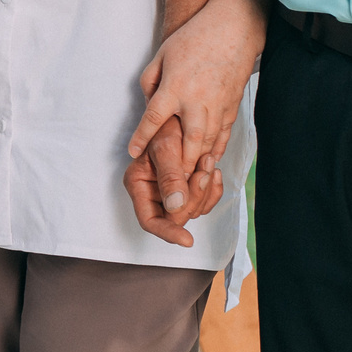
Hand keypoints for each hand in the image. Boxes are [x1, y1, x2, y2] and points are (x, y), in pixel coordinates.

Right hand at [124, 120, 223, 246]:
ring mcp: (171, 193)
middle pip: (176, 216)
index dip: (167, 232)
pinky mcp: (187, 188)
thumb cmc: (165, 124)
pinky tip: (213, 171)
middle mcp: (153, 193)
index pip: (150, 221)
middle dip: (194, 196)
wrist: (179, 112)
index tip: (187, 240)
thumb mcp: (166, 147)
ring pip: (193, 209)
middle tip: (205, 170)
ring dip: (205, 188)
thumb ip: (170, 177)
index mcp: (138, 185)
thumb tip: (175, 207)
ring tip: (208, 162)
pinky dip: (213, 189)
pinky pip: (204, 201)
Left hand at [127, 0, 264, 215]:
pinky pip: (223, 136)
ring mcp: (218, 106)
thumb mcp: (161, 55)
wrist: (233, 28)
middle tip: (171, 186)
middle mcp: (197, 101)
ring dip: (198, 166)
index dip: (142, 138)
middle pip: (187, 142)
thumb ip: (150, 81)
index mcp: (175, 88)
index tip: (133, 153)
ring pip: (208, 144)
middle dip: (178, 167)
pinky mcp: (232, 107)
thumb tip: (147, 104)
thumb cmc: (193, 39)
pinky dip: (216, 153)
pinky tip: (210, 166)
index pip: (154, 118)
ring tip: (190, 185)